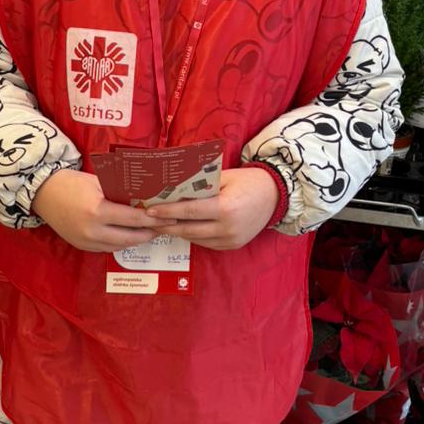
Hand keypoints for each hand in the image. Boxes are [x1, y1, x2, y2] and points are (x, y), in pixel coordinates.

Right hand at [31, 169, 159, 253]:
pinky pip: (107, 248)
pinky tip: (131, 235)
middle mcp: (92, 231)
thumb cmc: (71, 182)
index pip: (134, 219)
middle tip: (164, 227)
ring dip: (137, 240)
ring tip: (150, 231)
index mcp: (97, 211)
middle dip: (150, 233)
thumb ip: (120, 192)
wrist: (42, 193)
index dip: (154, 220)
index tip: (170, 218)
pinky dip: (121, 242)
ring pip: (120, 246)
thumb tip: (144, 198)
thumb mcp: (98, 182)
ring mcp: (86, 242)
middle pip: (130, 238)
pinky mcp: (82, 246)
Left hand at [147, 167, 279, 251]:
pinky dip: (192, 235)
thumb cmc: (247, 181)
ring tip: (161, 223)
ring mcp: (230, 240)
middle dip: (165, 225)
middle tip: (148, 220)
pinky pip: (205, 242)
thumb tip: (172, 190)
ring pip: (194, 238)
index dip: (167, 212)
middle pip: (187, 229)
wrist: (275, 195)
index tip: (149, 211)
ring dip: (177, 231)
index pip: (188, 211)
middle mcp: (227, 228)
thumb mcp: (223, 177)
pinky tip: (182, 227)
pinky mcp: (232, 246)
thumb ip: (200, 185)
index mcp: (225, 208)